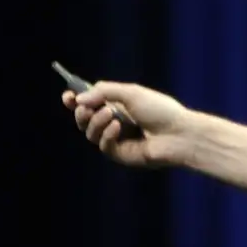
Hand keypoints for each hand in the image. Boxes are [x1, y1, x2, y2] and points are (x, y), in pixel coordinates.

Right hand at [62, 82, 191, 167]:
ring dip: (96, 122)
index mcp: (117, 104)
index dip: (75, 100)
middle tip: (85, 108)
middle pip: (84, 119)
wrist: (179, 133)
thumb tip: (77, 99)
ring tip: (111, 115)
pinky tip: (119, 128)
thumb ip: (103, 92)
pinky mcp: (120, 154)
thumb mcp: (131, 93)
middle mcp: (114, 121)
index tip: (67, 96)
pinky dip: (107, 135)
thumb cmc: (160, 110)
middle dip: (81, 113)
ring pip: (90, 133)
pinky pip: (103, 146)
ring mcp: (116, 139)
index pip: (90, 102)